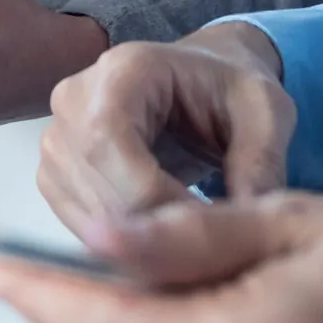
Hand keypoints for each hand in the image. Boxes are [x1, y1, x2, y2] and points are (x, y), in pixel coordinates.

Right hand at [37, 21, 293, 237]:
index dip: (151, 197)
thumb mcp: (266, 113)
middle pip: (94, 184)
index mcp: (124, 69)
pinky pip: (80, 226)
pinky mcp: (56, 175)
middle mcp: (74, 99)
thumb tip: (251, 227)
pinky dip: (124, 246)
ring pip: (86, 215)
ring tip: (195, 248)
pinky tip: (167, 242)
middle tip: (210, 252)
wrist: (202, 86)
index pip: (107, 142)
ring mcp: (57, 139)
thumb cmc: (230, 90)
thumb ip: (260, 165)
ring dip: (141, 244)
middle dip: (154, 229)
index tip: (206, 227)